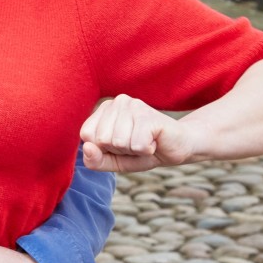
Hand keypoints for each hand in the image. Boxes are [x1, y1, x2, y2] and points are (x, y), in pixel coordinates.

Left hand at [79, 94, 195, 171]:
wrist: (177, 148)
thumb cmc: (142, 151)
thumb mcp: (114, 161)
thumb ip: (95, 160)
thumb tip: (87, 148)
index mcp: (103, 109)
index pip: (86, 135)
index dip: (104, 148)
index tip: (121, 144)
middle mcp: (116, 102)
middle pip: (102, 139)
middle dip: (119, 150)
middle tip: (135, 142)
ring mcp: (133, 105)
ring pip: (119, 142)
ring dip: (134, 149)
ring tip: (145, 141)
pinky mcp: (148, 115)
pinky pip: (137, 144)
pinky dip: (147, 150)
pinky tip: (154, 141)